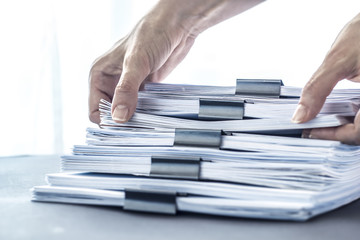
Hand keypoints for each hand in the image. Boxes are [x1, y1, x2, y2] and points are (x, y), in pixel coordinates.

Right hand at [88, 0, 262, 123]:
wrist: (176, 26)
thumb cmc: (151, 34)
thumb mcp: (136, 62)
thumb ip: (126, 90)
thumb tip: (118, 118)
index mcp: (99, 75)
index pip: (96, 110)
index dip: (107, 122)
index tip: (123, 130)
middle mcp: (111, 82)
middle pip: (112, 114)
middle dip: (122, 123)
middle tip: (138, 130)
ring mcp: (129, 86)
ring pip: (128, 112)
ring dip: (136, 119)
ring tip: (148, 125)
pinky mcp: (145, 88)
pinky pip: (142, 107)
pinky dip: (147, 114)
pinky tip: (155, 117)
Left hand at [292, 13, 359, 144]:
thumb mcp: (338, 60)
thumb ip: (317, 89)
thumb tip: (300, 116)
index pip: (357, 133)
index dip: (331, 136)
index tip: (309, 132)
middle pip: (359, 132)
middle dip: (335, 131)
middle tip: (312, 127)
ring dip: (342, 123)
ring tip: (320, 117)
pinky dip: (349, 112)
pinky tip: (335, 107)